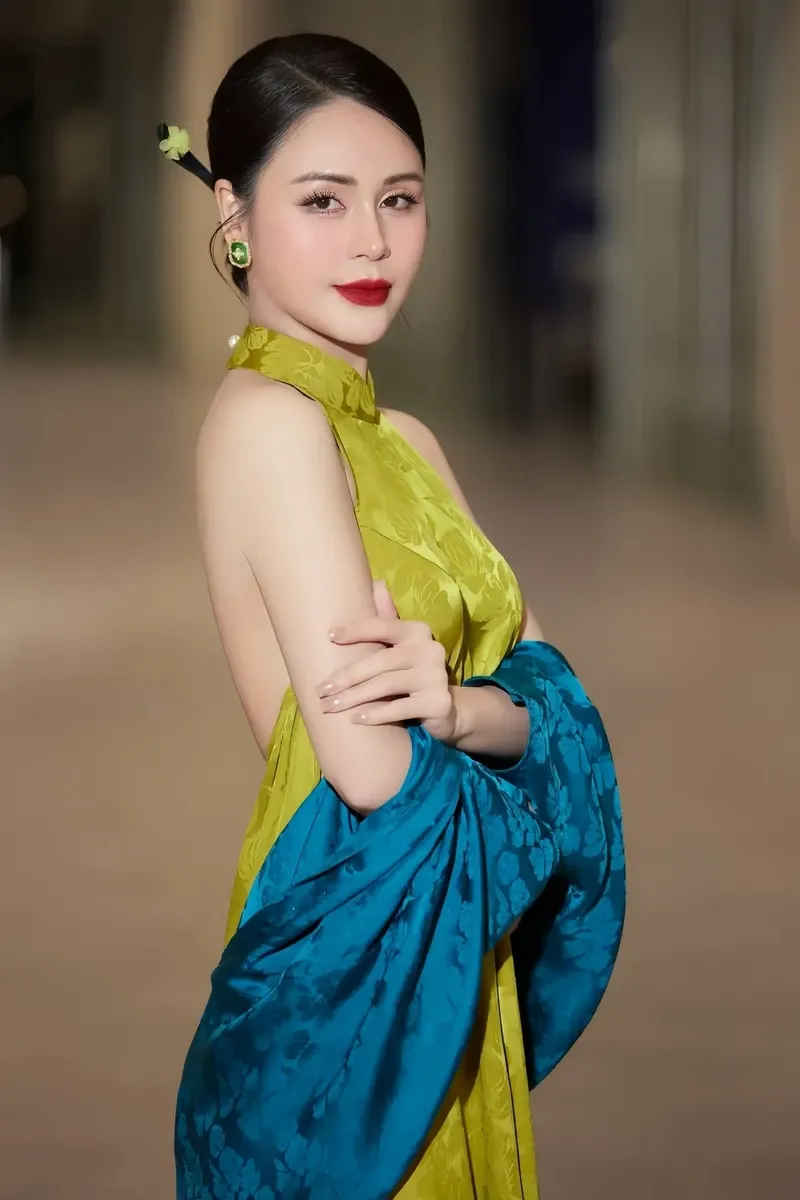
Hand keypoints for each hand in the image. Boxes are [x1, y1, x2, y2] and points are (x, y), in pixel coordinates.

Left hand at [317, 580, 457, 741]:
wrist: (446, 709)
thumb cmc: (413, 673)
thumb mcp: (401, 646)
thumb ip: (388, 619)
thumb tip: (377, 584)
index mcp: (418, 631)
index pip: (382, 626)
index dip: (356, 630)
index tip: (329, 636)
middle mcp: (430, 649)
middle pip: (380, 661)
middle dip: (347, 676)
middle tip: (321, 690)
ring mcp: (436, 676)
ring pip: (386, 685)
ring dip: (354, 697)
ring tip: (330, 706)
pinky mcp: (437, 703)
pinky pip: (399, 708)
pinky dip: (375, 714)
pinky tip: (356, 719)